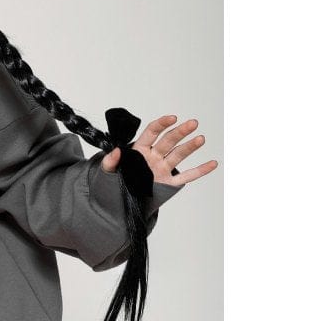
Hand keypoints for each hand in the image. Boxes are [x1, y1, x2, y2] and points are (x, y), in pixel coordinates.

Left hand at [100, 114, 217, 186]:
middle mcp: (153, 157)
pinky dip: (200, 171)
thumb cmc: (113, 183)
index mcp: (139, 150)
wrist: (119, 202)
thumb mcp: (107, 172)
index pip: (151, 133)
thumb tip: (115, 151)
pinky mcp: (168, 184)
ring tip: (201, 138)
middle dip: (180, 132)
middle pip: (168, 141)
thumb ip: (110, 162)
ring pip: (178, 155)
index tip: (172, 118)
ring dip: (190, 147)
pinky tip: (212, 163)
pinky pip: (186, 177)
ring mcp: (162, 169)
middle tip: (192, 123)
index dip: (161, 124)